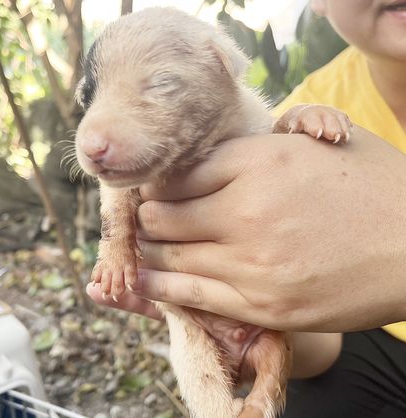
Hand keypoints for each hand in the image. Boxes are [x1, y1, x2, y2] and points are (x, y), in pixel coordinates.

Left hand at [128, 127, 405, 331]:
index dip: (160, 185)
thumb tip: (223, 145)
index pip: (178, 175)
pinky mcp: (262, 305)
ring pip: (168, 256)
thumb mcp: (324, 142)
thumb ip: (270, 136)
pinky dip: (161, 285)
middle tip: (148, 221)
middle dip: (150, 218)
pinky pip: (190, 293)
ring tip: (144, 249)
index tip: (156, 192)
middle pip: (163, 215)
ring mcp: (252, 262)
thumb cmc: (375, 188)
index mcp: (260, 161)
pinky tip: (145, 280)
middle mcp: (246, 210)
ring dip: (150, 251)